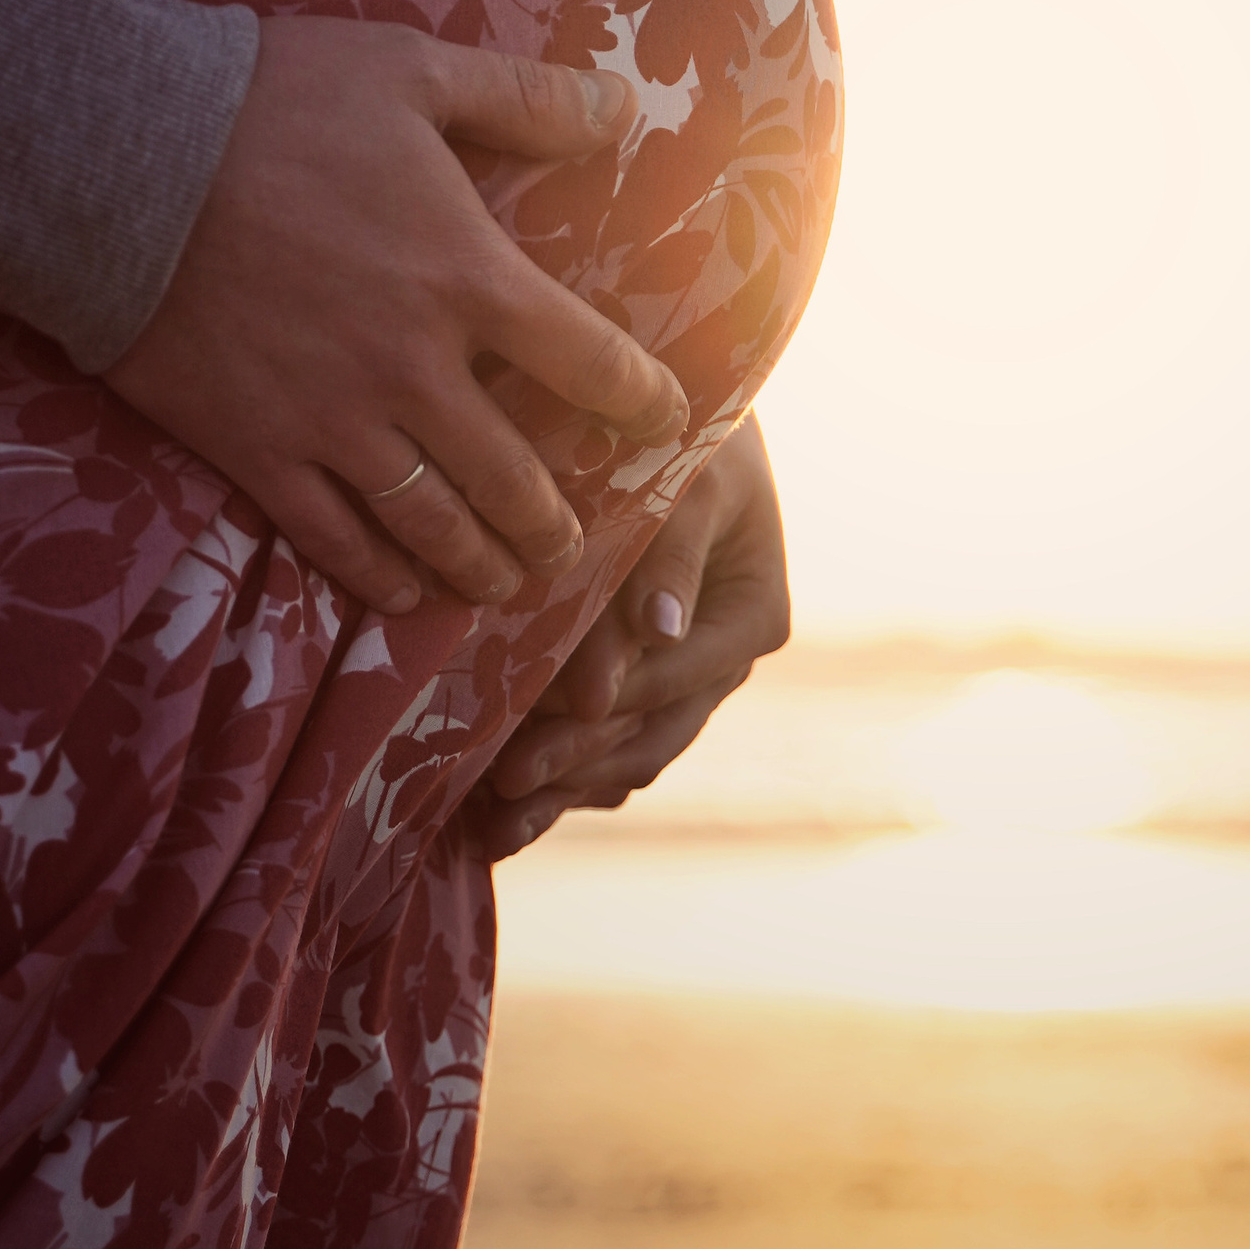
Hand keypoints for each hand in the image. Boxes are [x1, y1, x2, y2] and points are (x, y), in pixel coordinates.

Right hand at [106, 18, 686, 617]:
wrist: (111, 160)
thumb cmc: (267, 100)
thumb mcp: (412, 69)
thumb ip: (524, 97)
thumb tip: (624, 105)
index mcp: (467, 275)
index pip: (589, 361)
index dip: (641, 402)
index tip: (664, 422)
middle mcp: (414, 367)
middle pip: (513, 475)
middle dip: (555, 523)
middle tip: (574, 547)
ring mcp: (333, 420)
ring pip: (432, 523)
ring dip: (481, 563)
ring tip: (508, 585)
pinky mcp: (255, 448)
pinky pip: (331, 537)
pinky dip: (377, 574)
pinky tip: (404, 591)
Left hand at [478, 414, 789, 858]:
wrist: (672, 419)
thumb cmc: (686, 437)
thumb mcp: (690, 479)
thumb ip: (670, 556)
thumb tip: (660, 633)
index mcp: (754, 616)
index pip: (673, 677)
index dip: (608, 705)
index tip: (538, 726)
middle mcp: (722, 661)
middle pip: (650, 732)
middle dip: (576, 766)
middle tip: (502, 792)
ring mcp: (684, 679)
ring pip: (628, 753)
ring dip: (564, 791)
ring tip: (495, 828)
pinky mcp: (643, 682)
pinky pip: (608, 745)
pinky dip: (562, 775)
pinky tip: (502, 811)